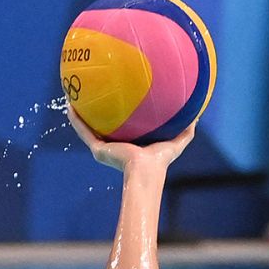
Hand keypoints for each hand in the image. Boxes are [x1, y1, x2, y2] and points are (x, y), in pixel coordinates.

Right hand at [67, 106, 195, 172]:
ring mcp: (103, 148)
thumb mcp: (176, 141)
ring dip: (79, 115)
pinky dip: (76, 120)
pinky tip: (70, 106)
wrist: (145, 171)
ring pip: (87, 129)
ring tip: (73, 99)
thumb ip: (186, 130)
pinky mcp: (97, 149)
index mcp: (128, 145)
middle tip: (92, 96)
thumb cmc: (160, 161)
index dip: (118, 116)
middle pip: (101, 127)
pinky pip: (83, 132)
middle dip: (95, 114)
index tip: (116, 101)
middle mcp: (112, 147)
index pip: (121, 129)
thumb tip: (198, 115)